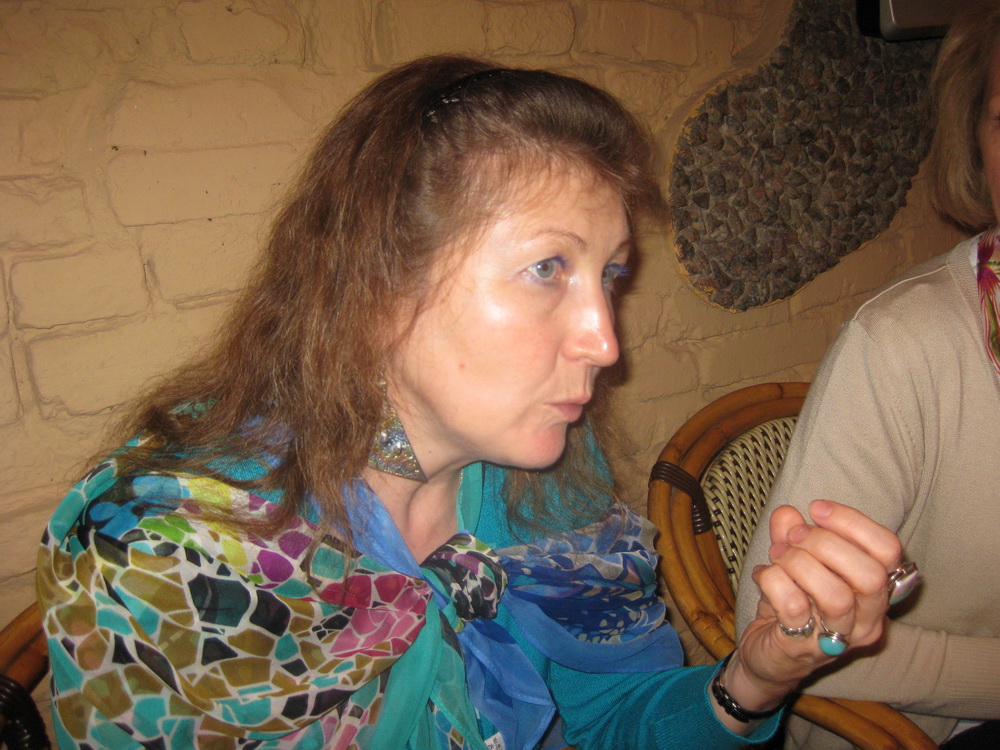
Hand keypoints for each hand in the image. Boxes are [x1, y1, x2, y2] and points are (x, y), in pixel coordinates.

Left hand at [726, 500, 901, 712]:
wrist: (767, 657)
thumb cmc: (792, 604)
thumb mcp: (794, 562)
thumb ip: (792, 534)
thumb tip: (787, 513)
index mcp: (876, 591)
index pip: (888, 551)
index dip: (853, 522)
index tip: (817, 508)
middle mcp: (867, 619)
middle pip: (870, 575)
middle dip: (826, 544)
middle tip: (794, 536)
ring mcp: (837, 639)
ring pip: (836, 596)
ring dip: (799, 563)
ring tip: (777, 554)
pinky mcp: (802, 648)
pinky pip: (794, 607)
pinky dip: (773, 580)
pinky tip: (763, 575)